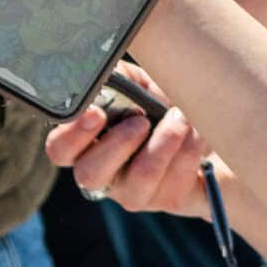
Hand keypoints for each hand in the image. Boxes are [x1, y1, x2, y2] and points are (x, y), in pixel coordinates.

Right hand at [43, 67, 218, 220]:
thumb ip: (117, 78)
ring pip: (139, 178)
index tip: (96, 112)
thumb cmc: (161, 108)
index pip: (60, 150)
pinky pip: (174, 180)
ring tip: (180, 117)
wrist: (207, 133)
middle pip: (89, 175)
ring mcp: (134, 192)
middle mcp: (104, 174)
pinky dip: (188, 149)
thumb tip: (106, 67)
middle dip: (116, 145)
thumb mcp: (138, 85)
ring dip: (163, 142)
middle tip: (141, 120)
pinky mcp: (167, 199)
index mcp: (87, 145)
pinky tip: (196, 132)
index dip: (72, 135)